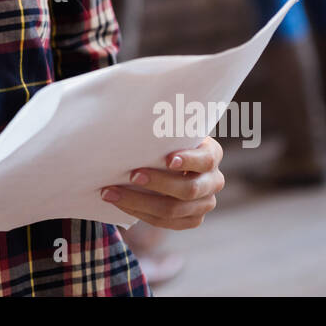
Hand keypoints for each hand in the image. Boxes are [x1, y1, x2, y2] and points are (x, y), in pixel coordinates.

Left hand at [99, 136, 224, 229]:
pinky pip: (165, 223)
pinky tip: (118, 203)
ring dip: (139, 202)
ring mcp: (204, 204)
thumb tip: (135, 102)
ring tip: (111, 192)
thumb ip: (163, 124)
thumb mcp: (171, 129)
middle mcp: (214, 181)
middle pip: (188, 189)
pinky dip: (139, 213)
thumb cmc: (165, 141)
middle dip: (157, 183)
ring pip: (174, 211)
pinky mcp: (192, 220)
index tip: (168, 159)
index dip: (189, 161)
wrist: (169, 163)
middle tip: (131, 175)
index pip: (206, 160)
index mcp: (212, 154)